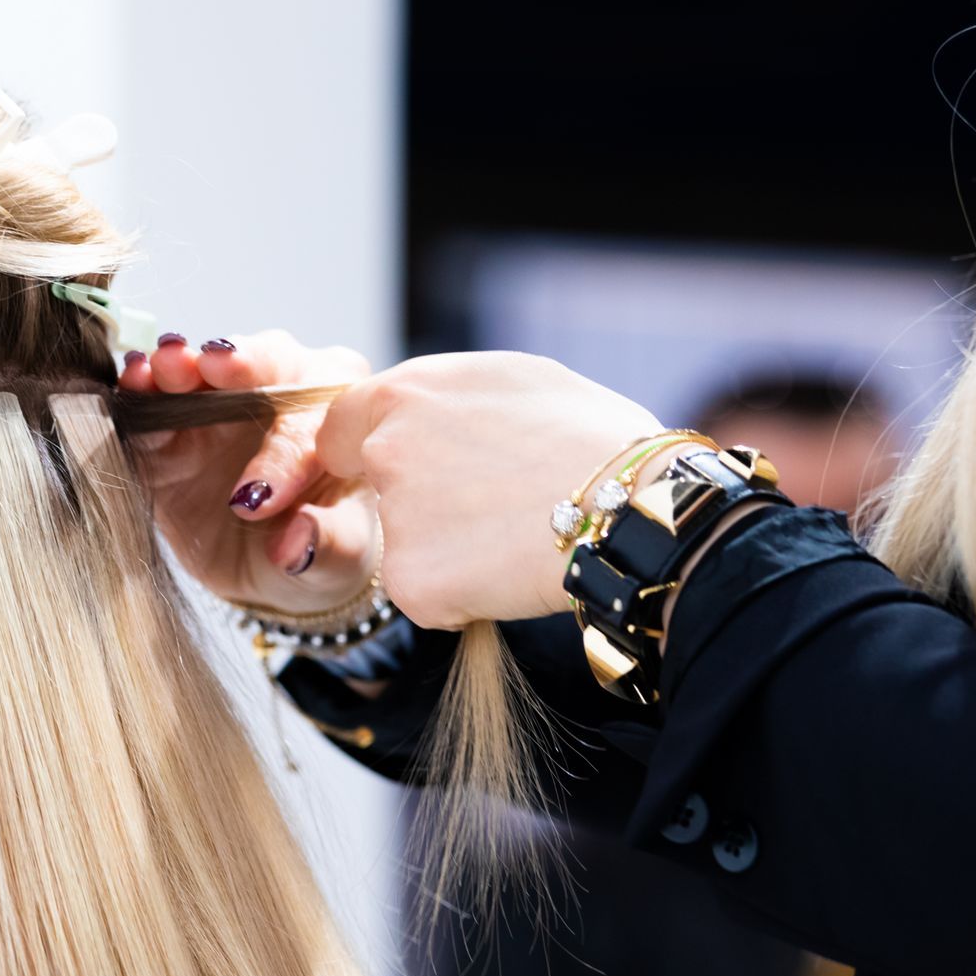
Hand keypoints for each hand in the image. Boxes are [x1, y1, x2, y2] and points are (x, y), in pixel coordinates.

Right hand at [119, 330, 379, 615]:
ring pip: (203, 368)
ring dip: (180, 366)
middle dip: (237, 363)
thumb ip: (326, 546)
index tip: (258, 499)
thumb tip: (294, 546)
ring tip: (161, 367)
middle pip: (265, 361)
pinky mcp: (168, 431)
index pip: (315, 423)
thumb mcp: (339, 558)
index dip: (284, 456)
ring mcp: (219, 405)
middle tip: (214, 364)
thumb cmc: (324, 545)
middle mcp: (281, 391)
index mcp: (338, 414)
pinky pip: (152, 404)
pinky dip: (139, 394)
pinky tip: (131, 386)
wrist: (274, 564)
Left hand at [315, 351, 665, 628]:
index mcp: (405, 394)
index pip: (340, 427)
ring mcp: (395, 519)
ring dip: (445, 548)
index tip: (408, 467)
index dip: (367, 450)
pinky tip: (510, 572)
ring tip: (515, 534)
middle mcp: (385, 452)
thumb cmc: (592, 437)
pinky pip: (425, 594)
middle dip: (417, 500)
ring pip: (406, 543)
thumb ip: (445, 399)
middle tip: (486, 506)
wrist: (634, 509)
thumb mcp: (513, 380)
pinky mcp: (411, 582)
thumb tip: (424, 412)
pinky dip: (459, 595)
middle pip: (376, 488)